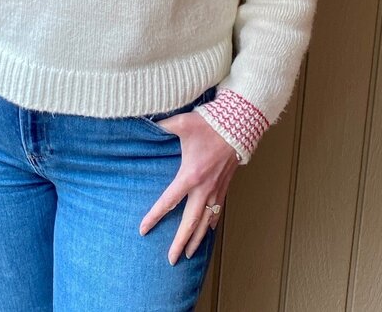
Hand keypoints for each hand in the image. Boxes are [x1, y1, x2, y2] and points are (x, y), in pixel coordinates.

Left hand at [138, 111, 239, 263]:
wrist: (238, 125)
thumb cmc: (209, 124)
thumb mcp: (182, 123)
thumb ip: (161, 126)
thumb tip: (145, 123)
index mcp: (190, 175)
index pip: (169, 202)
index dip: (154, 217)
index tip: (143, 230)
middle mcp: (204, 188)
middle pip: (190, 223)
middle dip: (180, 242)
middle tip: (171, 260)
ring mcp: (216, 190)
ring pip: (205, 222)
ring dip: (197, 239)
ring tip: (188, 254)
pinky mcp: (224, 186)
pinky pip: (217, 212)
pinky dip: (211, 224)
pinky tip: (207, 231)